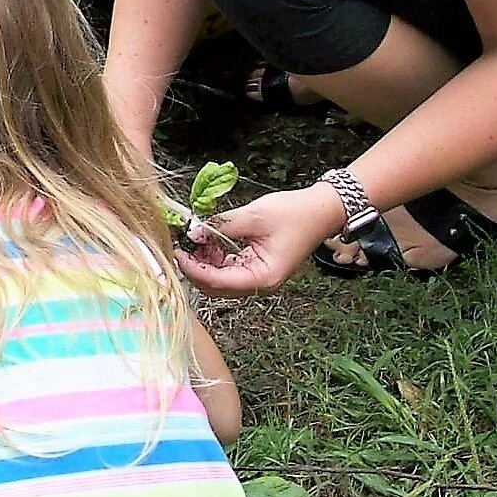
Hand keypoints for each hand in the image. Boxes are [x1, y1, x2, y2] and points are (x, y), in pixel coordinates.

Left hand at [174, 185, 344, 296]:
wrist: (320, 210)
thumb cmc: (293, 214)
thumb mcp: (253, 217)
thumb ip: (221, 225)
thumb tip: (192, 232)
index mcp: (263, 278)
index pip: (218, 282)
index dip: (193, 269)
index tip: (176, 251)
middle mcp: (259, 283)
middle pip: (216, 286)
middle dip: (195, 267)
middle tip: (179, 245)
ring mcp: (257, 276)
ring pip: (220, 278)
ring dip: (203, 262)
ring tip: (191, 239)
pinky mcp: (255, 265)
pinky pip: (228, 268)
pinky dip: (214, 257)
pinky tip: (206, 240)